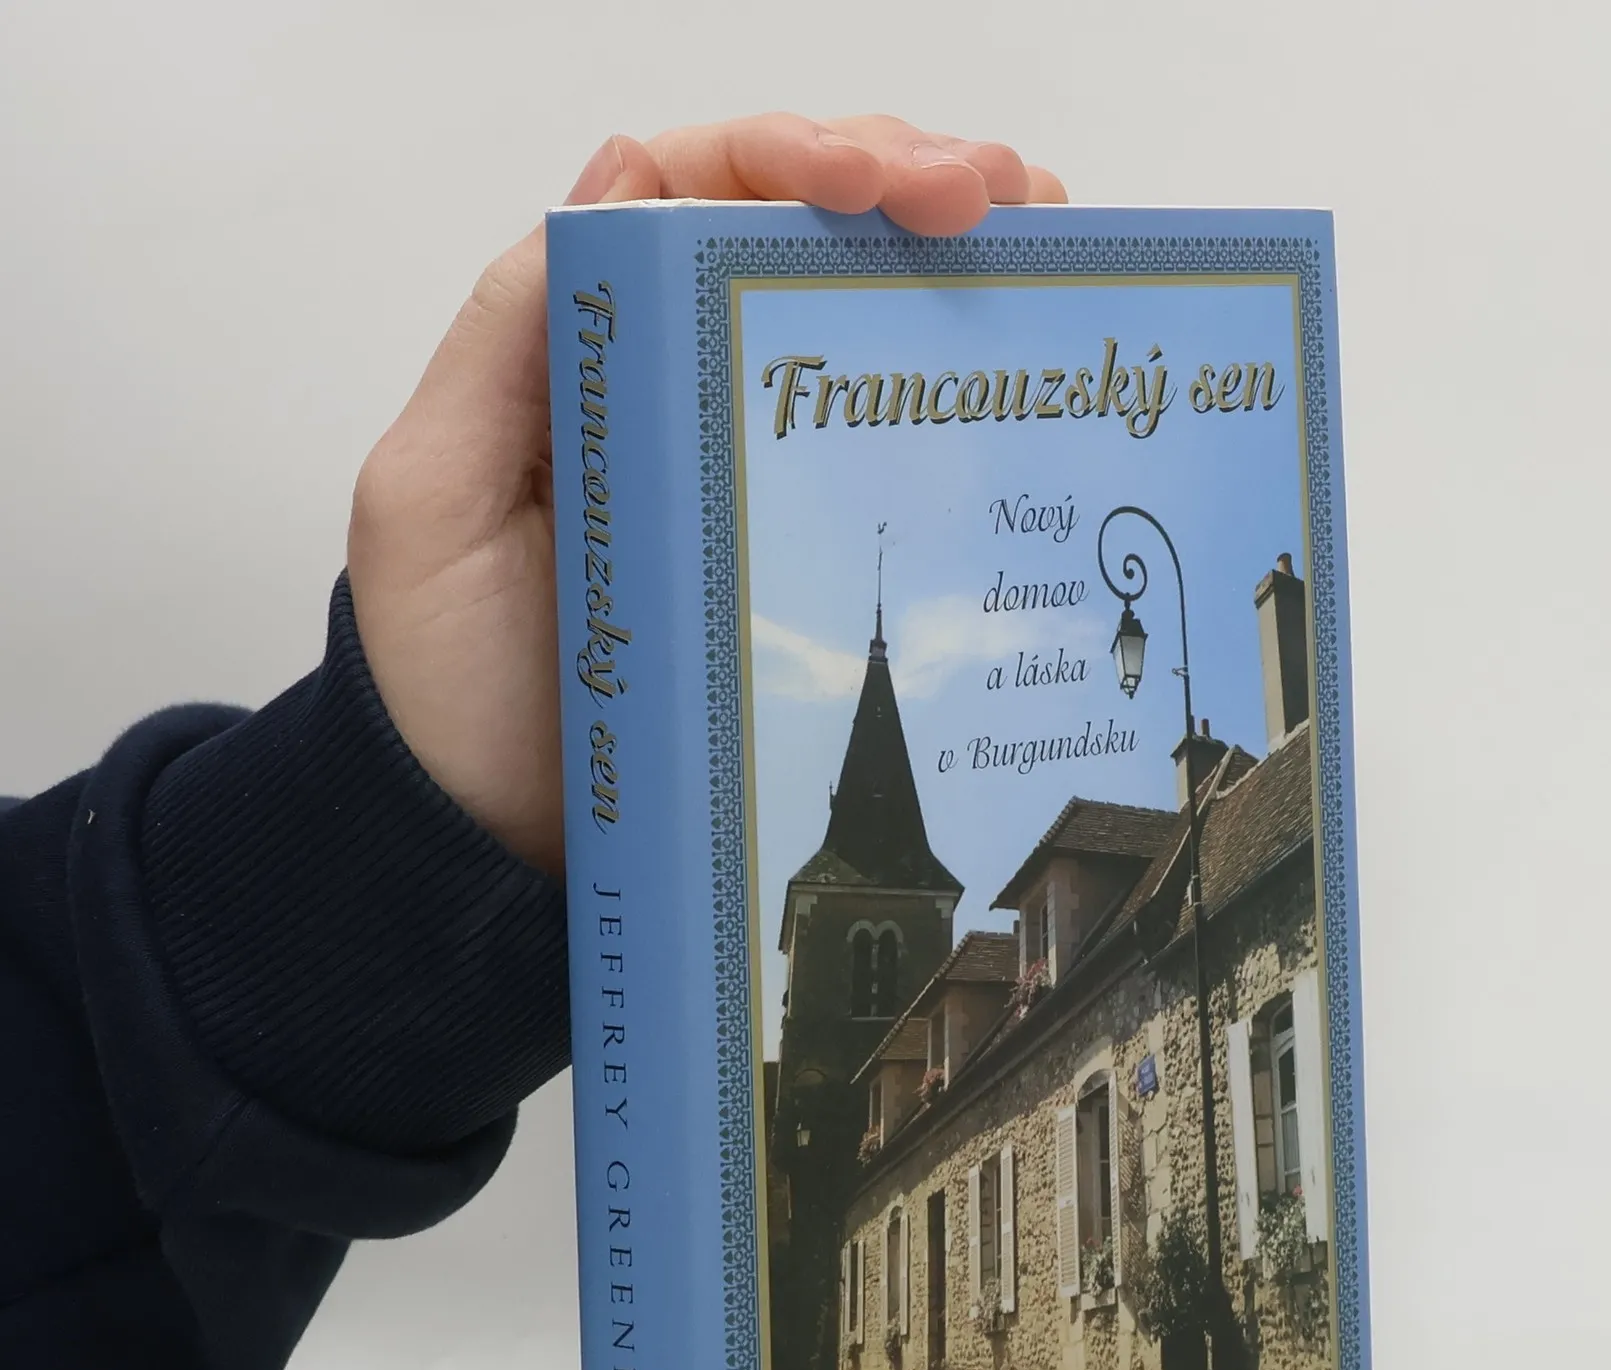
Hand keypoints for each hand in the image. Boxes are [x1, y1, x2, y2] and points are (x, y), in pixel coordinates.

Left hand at [346, 116, 1066, 874]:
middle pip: (800, 230)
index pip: (699, 188)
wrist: (490, 841)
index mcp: (591, 345)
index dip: (797, 154)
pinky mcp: (797, 551)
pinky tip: (1026, 354)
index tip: (885, 184)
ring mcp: (746, 464)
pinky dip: (957, 385)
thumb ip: (506, 339)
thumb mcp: (430, 497)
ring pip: (856, 315)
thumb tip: (629, 167)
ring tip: (1049, 232)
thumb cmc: (445, 683)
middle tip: (1005, 195)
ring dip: (957, 254)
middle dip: (907, 177)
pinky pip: (883, 447)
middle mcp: (678, 382)